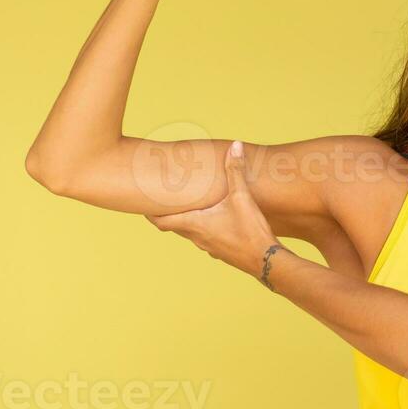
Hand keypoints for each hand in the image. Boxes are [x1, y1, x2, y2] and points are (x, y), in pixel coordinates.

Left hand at [146, 140, 279, 280]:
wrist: (267, 261)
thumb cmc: (251, 231)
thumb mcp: (242, 198)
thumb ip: (236, 171)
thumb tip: (235, 146)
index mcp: (195, 224)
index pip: (161, 221)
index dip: (148, 213)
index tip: (140, 203)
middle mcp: (197, 238)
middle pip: (173, 226)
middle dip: (167, 213)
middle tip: (161, 200)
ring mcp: (209, 248)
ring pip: (190, 233)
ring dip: (186, 221)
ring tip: (188, 207)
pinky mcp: (222, 252)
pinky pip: (206, 239)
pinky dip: (203, 229)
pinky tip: (216, 221)